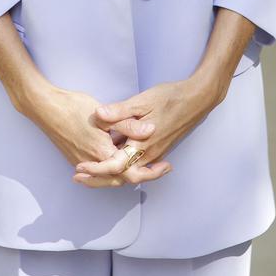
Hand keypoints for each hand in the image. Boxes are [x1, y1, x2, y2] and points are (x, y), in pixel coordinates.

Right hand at [22, 83, 170, 185]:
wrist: (45, 108)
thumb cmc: (73, 107)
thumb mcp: (103, 113)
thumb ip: (127, 123)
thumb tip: (150, 129)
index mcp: (103, 153)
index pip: (132, 172)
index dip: (151, 172)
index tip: (166, 167)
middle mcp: (93, 163)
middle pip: (122, 179)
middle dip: (143, 175)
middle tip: (160, 168)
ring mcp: (82, 162)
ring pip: (110, 178)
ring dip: (127, 174)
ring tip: (143, 166)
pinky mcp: (75, 158)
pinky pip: (99, 173)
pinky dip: (111, 172)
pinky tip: (117, 160)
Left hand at [73, 76, 225, 187]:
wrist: (197, 100)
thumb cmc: (170, 98)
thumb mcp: (143, 100)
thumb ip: (120, 111)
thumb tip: (98, 114)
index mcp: (142, 143)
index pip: (115, 165)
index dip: (96, 168)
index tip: (79, 167)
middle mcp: (148, 154)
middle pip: (120, 175)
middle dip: (98, 177)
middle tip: (78, 176)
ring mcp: (155, 153)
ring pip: (129, 171)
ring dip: (110, 172)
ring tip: (91, 170)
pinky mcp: (159, 149)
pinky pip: (139, 164)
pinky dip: (124, 166)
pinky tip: (115, 157)